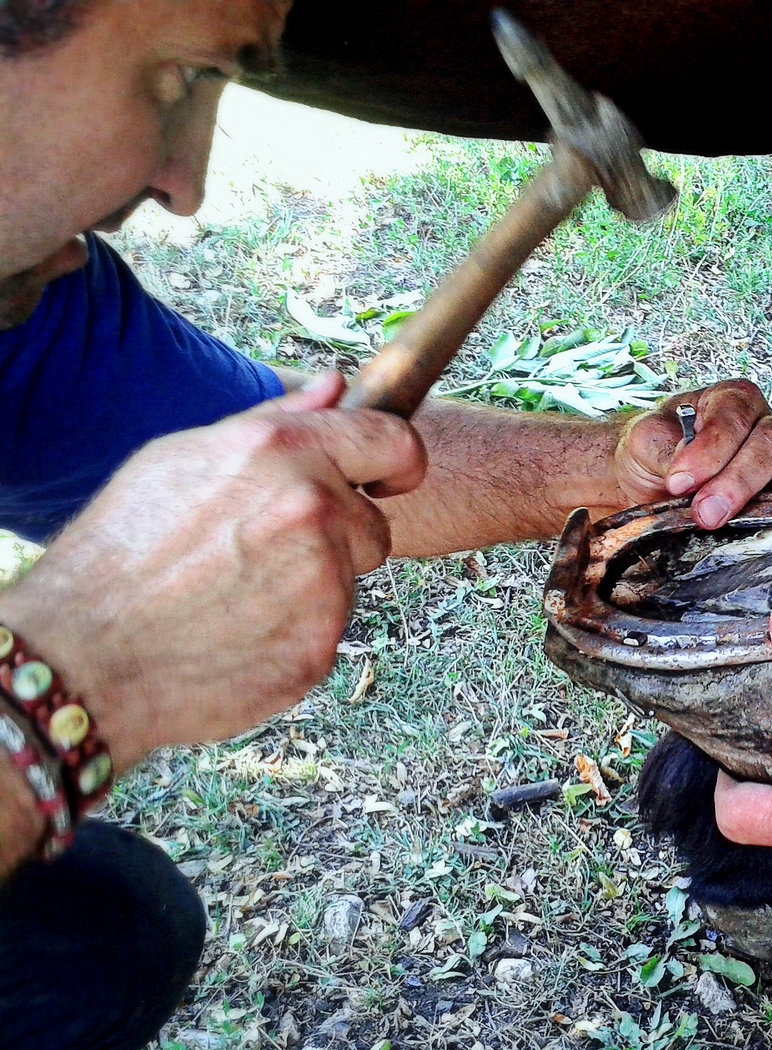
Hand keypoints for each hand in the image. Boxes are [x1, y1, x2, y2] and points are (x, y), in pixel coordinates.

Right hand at [0, 372, 425, 775]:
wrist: (85, 653)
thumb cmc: (123, 548)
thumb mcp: (184, 458)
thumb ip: (276, 420)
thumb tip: (336, 386)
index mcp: (283, 452)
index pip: (394, 442)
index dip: (398, 462)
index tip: (388, 479)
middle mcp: (314, 509)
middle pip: (373, 525)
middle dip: (337, 537)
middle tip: (262, 553)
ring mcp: (323, 581)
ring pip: (349, 579)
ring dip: (313, 585)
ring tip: (237, 593)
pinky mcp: (322, 644)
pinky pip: (329, 628)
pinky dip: (296, 631)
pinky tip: (239, 630)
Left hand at [612, 379, 771, 527]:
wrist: (650, 478)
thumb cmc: (653, 447)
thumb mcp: (645, 439)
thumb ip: (665, 448)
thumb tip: (688, 468)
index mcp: (730, 398)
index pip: (733, 416)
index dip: (710, 450)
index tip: (678, 481)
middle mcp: (760, 422)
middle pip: (769, 444)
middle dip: (736, 480)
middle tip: (703, 511)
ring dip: (751, 500)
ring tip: (714, 519)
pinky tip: (761, 521)